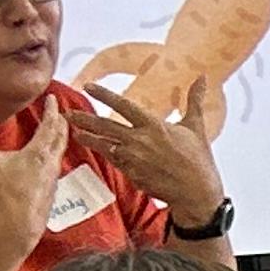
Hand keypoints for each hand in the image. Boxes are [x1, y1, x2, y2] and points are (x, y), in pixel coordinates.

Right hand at [0, 101, 69, 253]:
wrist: (20, 224)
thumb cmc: (6, 193)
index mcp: (39, 152)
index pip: (50, 125)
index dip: (52, 110)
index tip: (54, 98)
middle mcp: (51, 162)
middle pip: (61, 137)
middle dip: (61, 122)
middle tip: (62, 112)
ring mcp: (53, 177)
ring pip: (61, 151)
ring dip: (61, 138)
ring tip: (58, 133)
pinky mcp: (51, 189)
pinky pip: (57, 166)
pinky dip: (56, 155)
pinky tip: (49, 161)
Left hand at [72, 82, 225, 227]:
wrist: (196, 192)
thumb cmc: (199, 159)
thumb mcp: (196, 127)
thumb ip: (195, 100)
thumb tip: (203, 78)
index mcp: (154, 126)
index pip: (123, 105)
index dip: (104, 95)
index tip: (88, 86)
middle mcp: (139, 141)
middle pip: (104, 126)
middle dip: (83, 119)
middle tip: (66, 113)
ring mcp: (133, 159)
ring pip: (104, 145)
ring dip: (88, 138)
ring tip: (74, 132)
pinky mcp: (132, 174)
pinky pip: (114, 160)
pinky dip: (104, 153)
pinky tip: (96, 149)